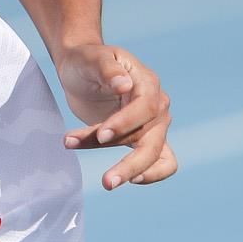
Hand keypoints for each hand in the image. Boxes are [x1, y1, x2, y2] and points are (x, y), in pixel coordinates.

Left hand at [58, 43, 175, 190]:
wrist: (81, 69)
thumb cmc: (87, 61)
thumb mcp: (93, 59)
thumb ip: (108, 70)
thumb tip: (124, 85)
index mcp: (147, 82)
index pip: (146, 107)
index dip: (125, 123)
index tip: (101, 135)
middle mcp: (157, 105)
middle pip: (153, 139)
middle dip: (131, 163)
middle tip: (106, 182)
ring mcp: (154, 124)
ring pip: (153, 154)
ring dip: (130, 170)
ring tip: (106, 182)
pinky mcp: (145, 138)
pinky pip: (161, 162)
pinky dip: (149, 174)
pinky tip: (125, 180)